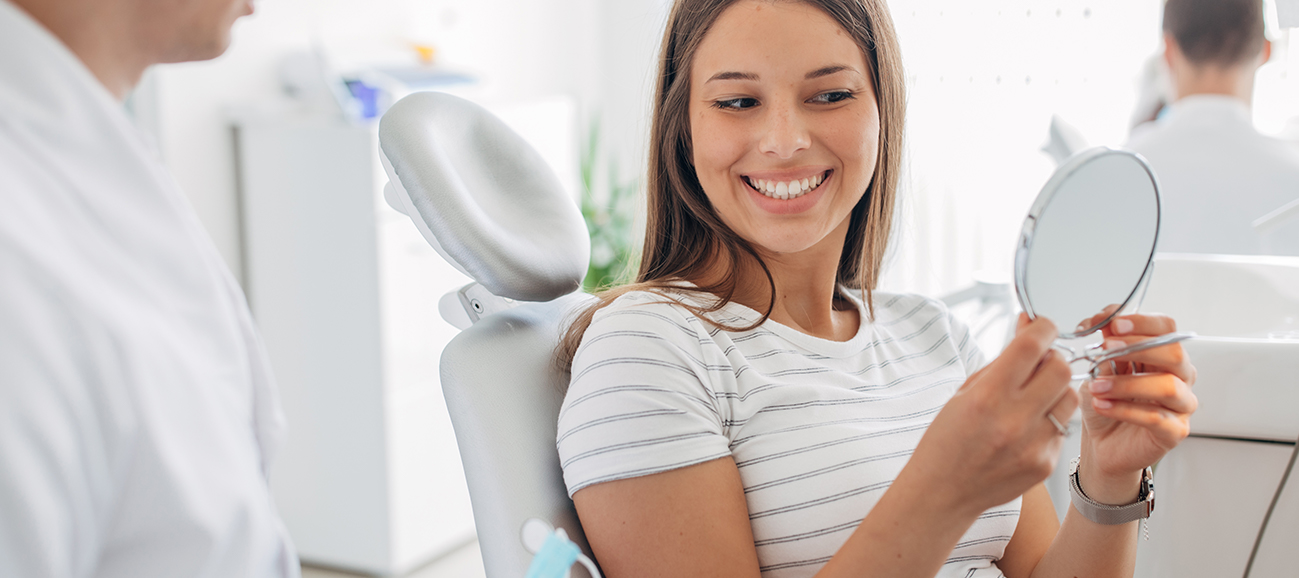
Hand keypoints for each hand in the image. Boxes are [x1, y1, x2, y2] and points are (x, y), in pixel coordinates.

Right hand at [907, 315, 1078, 516]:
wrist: (942, 492)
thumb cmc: (946, 440)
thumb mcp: (964, 393)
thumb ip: (1001, 362)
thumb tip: (1028, 327)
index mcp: (987, 397)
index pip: (1032, 346)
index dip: (1042, 327)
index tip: (1041, 326)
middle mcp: (1014, 420)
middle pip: (1061, 368)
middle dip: (1052, 358)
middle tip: (1037, 364)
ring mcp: (1034, 444)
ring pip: (1070, 397)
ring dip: (1056, 388)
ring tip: (1034, 397)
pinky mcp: (1046, 463)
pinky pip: (1062, 427)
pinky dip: (1049, 420)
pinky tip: (1026, 428)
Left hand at [1075, 308, 1197, 502]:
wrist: (1101, 443)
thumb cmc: (1104, 402)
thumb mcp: (1098, 368)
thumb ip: (1104, 345)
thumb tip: (1101, 319)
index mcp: (1162, 355)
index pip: (1166, 328)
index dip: (1141, 322)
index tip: (1112, 323)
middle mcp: (1179, 376)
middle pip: (1174, 353)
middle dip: (1138, 347)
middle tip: (1105, 349)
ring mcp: (1181, 405)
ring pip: (1167, 386)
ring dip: (1127, 383)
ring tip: (1096, 387)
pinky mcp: (1174, 431)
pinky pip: (1156, 417)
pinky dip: (1125, 409)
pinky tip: (1102, 406)